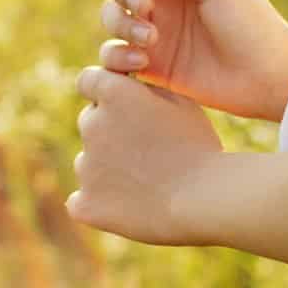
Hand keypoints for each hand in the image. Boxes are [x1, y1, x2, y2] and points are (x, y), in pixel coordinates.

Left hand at [65, 62, 221, 245]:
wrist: (204, 199)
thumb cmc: (198, 146)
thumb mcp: (180, 102)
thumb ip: (143, 89)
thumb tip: (123, 88)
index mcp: (114, 93)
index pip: (89, 80)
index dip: (105, 91)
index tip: (121, 105)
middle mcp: (91, 125)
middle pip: (91, 122)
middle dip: (110, 131)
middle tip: (146, 150)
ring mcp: (85, 166)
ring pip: (89, 162)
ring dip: (108, 168)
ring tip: (148, 182)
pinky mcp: (86, 203)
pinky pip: (83, 200)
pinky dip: (100, 203)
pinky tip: (128, 207)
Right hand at [98, 0, 287, 121]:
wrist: (265, 78)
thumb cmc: (252, 24)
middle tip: (145, 5)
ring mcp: (152, 25)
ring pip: (111, 12)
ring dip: (122, 22)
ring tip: (151, 38)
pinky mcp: (148, 60)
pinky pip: (113, 53)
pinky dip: (119, 56)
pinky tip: (142, 62)